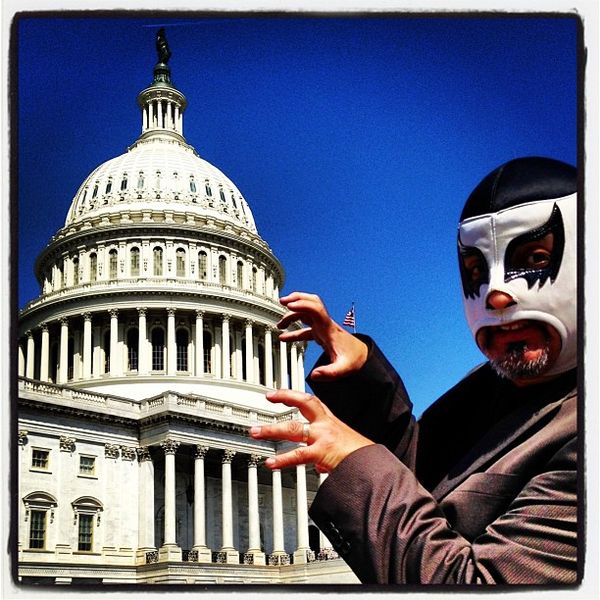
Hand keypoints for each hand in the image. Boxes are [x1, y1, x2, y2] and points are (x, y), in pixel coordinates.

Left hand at [249, 389, 373, 472]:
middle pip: (303, 404)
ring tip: (256, 432)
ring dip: (271, 430)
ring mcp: (323, 438)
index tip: (279, 393)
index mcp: (331, 422)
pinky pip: (298, 455)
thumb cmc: (362, 458)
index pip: (311, 401)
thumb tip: (320, 467)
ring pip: (293, 428)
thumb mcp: (344, 451)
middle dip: (284, 398)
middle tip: (268, 397)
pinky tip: (271, 463)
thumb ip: (327, 457)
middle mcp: (326, 425)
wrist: (375, 466)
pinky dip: (282, 460)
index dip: (294, 394)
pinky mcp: (322, 452)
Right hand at [277, 291, 367, 380]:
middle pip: (311, 302)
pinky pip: (305, 328)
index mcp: (328, 328)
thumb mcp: (343, 369)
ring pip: (306, 313)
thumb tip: (314, 375)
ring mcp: (323, 327)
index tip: (289, 305)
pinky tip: (284, 338)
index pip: (315, 309)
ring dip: (293, 315)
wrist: (362, 357)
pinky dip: (294, 330)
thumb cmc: (354, 360)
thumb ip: (329, 373)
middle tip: (283, 301)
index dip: (302, 304)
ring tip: (280, 324)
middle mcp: (325, 324)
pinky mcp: (321, 333)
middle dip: (297, 299)